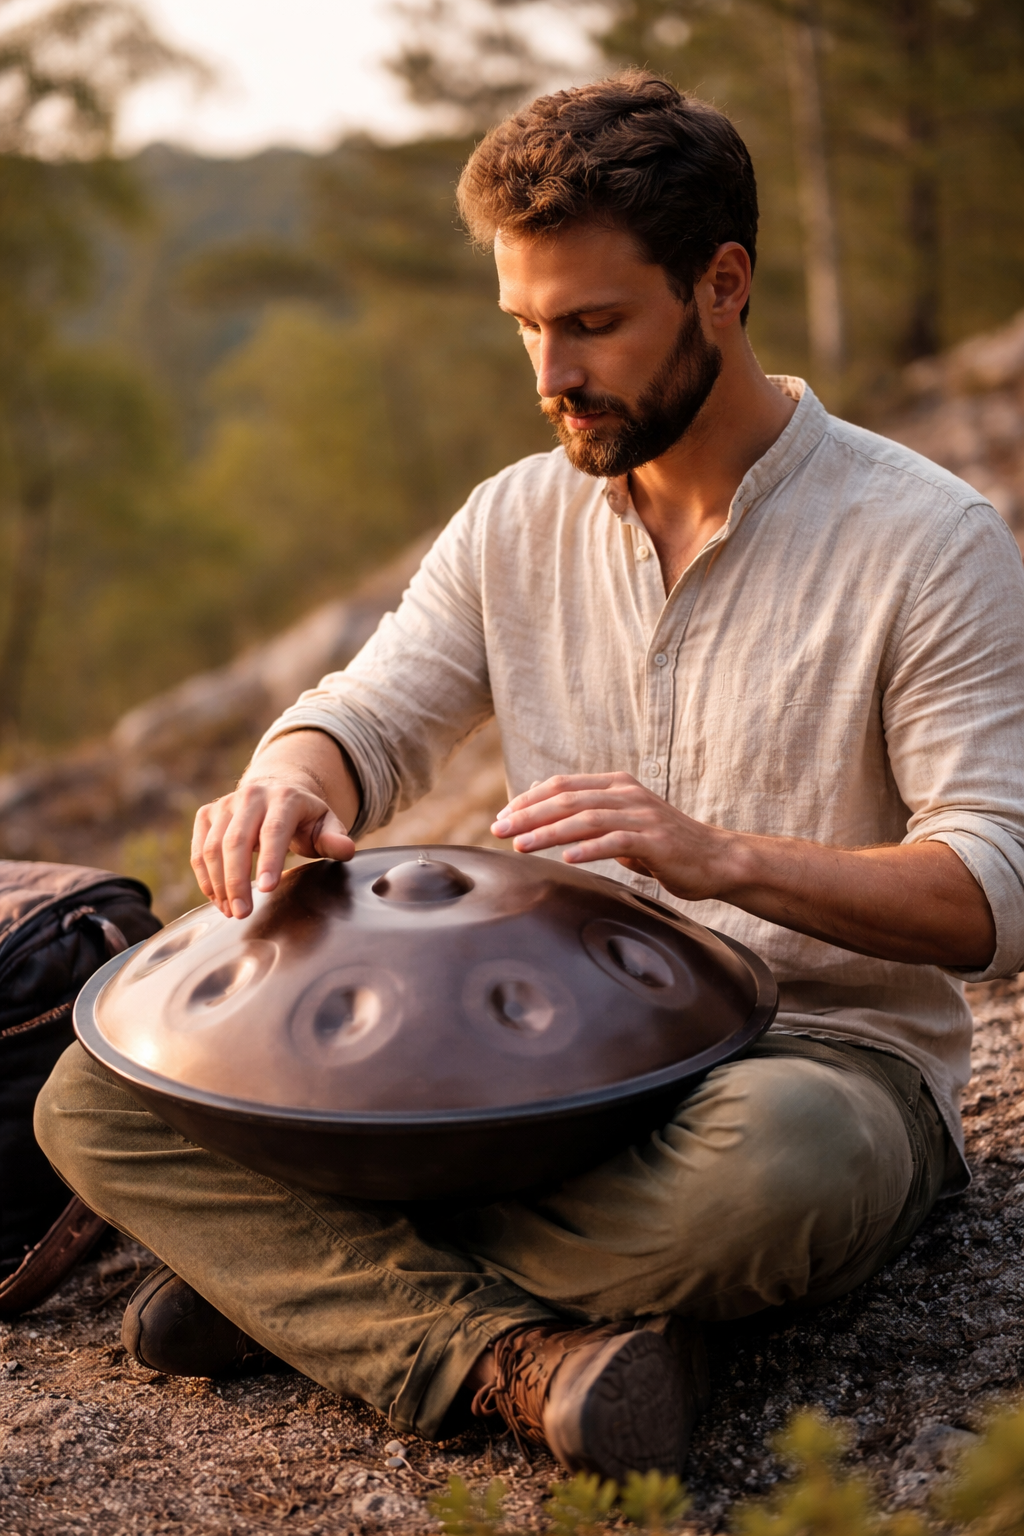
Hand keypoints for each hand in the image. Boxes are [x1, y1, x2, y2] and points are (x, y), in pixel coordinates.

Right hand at [192, 731, 359, 918]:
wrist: (276, 790)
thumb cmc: (304, 818)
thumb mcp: (326, 824)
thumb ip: (335, 839)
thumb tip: (346, 850)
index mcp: (285, 798)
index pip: (274, 830)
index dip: (270, 860)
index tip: (267, 890)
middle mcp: (251, 796)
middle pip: (236, 841)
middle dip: (237, 880)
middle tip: (242, 913)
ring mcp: (225, 804)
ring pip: (213, 847)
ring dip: (219, 884)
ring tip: (231, 911)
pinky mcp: (207, 815)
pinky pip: (199, 850)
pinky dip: (205, 878)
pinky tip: (218, 899)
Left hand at [490, 772, 732, 901]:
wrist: (715, 859)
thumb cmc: (664, 846)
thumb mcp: (622, 824)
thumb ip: (588, 814)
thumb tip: (543, 807)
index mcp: (616, 785)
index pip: (562, 785)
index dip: (528, 800)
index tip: (502, 817)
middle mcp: (626, 794)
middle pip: (567, 799)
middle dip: (528, 814)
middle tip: (498, 830)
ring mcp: (642, 815)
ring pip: (585, 818)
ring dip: (549, 832)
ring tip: (521, 845)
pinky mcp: (655, 839)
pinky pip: (616, 841)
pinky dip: (589, 848)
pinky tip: (567, 858)